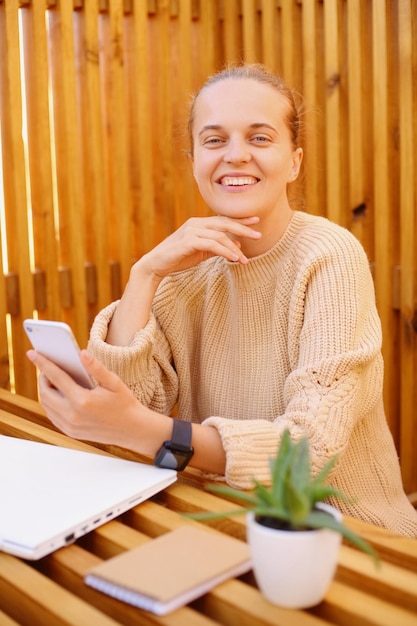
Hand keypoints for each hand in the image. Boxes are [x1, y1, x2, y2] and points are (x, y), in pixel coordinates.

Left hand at [26, 349, 168, 452]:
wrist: (132, 430)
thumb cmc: (125, 404)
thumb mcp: (114, 382)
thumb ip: (96, 367)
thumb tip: (81, 353)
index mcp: (83, 401)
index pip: (56, 377)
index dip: (43, 363)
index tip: (32, 353)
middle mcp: (73, 415)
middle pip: (46, 393)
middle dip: (42, 377)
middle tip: (45, 367)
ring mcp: (70, 426)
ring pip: (47, 406)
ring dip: (45, 391)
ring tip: (50, 379)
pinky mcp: (71, 432)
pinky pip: (53, 416)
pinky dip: (51, 403)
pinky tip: (57, 394)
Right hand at [140, 215, 260, 278]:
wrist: (156, 265)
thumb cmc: (178, 258)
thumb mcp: (201, 252)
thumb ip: (217, 247)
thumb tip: (237, 247)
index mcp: (199, 224)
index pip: (223, 219)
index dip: (240, 220)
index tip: (256, 221)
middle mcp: (195, 224)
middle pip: (224, 223)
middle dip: (243, 228)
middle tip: (258, 235)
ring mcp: (191, 231)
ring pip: (219, 236)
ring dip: (234, 248)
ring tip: (244, 260)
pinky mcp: (187, 241)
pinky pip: (211, 244)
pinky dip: (224, 251)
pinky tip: (233, 259)